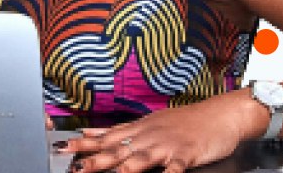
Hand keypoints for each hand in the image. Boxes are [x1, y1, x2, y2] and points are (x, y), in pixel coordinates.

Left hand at [65, 97, 254, 172]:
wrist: (220, 114)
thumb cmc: (185, 121)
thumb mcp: (148, 122)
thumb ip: (119, 130)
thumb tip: (89, 133)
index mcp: (138, 129)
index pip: (105, 138)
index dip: (83, 145)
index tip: (62, 149)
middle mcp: (149, 136)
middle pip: (117, 149)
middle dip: (95, 159)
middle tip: (75, 167)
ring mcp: (167, 145)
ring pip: (142, 157)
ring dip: (124, 167)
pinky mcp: (187, 154)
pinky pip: (175, 167)